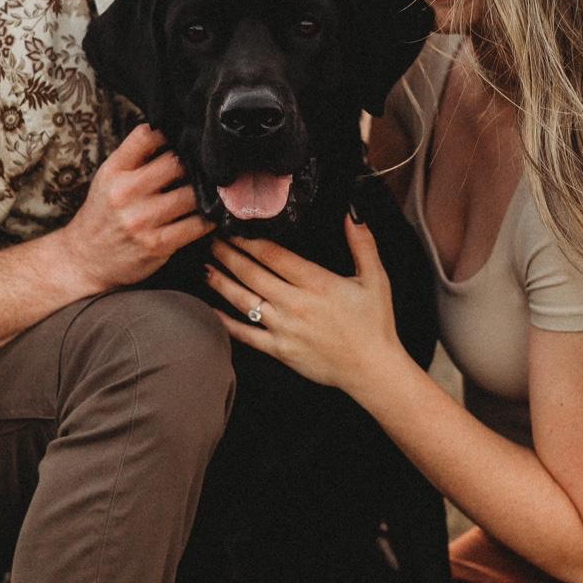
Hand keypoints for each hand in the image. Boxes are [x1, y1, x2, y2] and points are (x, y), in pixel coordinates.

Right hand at [56, 124, 212, 291]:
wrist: (84, 260)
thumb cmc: (103, 214)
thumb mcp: (108, 178)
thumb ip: (136, 157)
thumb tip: (175, 134)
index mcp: (115, 170)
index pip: (147, 135)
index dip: (172, 131)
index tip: (186, 136)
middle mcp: (127, 192)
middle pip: (177, 163)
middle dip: (196, 163)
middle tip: (211, 165)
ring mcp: (142, 219)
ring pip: (192, 194)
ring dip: (208, 192)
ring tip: (217, 189)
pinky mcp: (157, 244)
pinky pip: (197, 225)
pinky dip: (210, 218)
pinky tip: (212, 213)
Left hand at [205, 215, 400, 397]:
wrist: (372, 369)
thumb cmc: (374, 323)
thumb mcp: (376, 278)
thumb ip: (363, 243)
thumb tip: (353, 212)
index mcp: (315, 283)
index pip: (273, 255)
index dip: (249, 240)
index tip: (233, 227)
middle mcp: (294, 304)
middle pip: (251, 274)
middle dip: (228, 254)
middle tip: (211, 239)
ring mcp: (283, 328)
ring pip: (243, 301)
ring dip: (222, 282)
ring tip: (206, 267)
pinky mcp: (279, 350)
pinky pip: (245, 335)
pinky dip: (225, 322)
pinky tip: (210, 310)